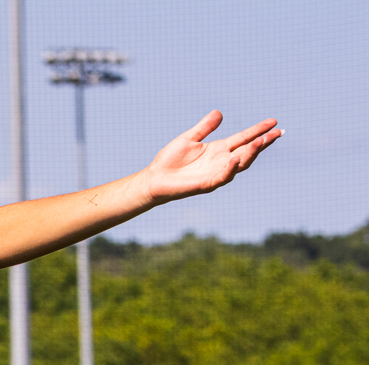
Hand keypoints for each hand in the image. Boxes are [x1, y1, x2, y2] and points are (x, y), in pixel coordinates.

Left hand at [140, 111, 279, 204]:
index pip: (243, 138)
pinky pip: (223, 176)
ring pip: (240, 163)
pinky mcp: (207, 184)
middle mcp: (221, 161)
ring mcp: (216, 173)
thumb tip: (219, 113)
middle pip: (248, 151)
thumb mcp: (189, 139)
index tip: (274, 122)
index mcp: (219, 149)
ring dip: (252, 153)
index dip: (258, 130)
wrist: (154, 179)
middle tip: (278, 132)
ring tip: (262, 141)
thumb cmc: (170, 160)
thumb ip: (204, 127)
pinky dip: (231, 168)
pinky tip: (236, 158)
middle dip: (263, 142)